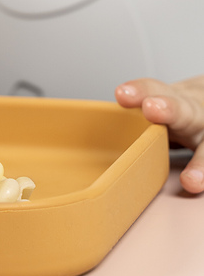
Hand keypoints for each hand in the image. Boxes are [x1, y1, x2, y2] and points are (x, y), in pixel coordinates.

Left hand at [115, 76, 203, 193]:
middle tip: (151, 109)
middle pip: (181, 110)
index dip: (139, 91)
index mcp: (170, 99)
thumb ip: (131, 115)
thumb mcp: (155, 104)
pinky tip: (194, 185)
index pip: (154, 89)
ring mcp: (203, 135)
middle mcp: (190, 114)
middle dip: (167, 109)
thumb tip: (84, 135)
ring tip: (189, 180)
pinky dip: (203, 173)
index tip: (122, 94)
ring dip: (197, 162)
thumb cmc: (173, 110)